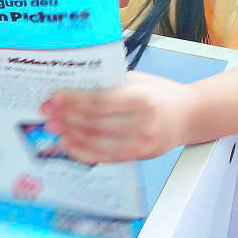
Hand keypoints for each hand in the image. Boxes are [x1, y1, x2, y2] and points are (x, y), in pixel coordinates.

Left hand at [40, 71, 201, 162]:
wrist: (191, 116)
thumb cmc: (161, 94)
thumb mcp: (137, 80)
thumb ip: (108, 84)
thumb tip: (72, 88)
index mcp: (142, 99)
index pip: (99, 102)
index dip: (72, 102)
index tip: (53, 99)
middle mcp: (143, 124)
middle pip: (94, 123)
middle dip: (66, 118)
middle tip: (47, 112)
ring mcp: (141, 144)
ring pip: (96, 142)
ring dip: (70, 135)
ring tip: (53, 127)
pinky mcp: (138, 157)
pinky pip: (104, 157)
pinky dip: (82, 151)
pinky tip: (68, 143)